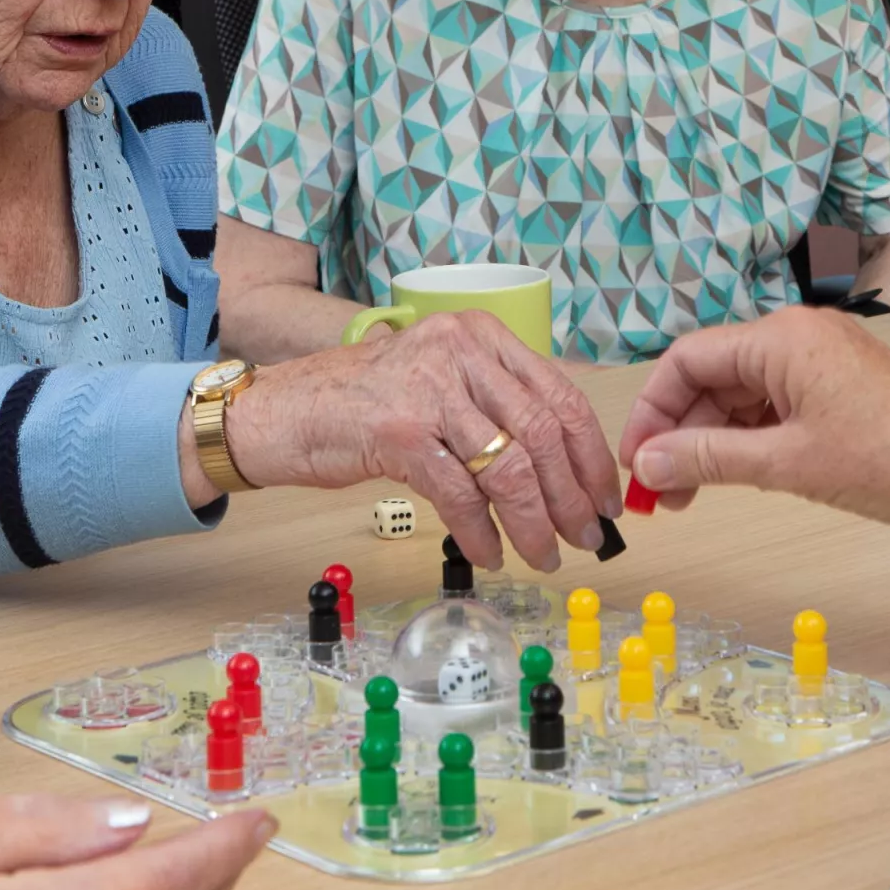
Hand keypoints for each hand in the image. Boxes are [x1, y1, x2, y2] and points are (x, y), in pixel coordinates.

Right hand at [228, 312, 621, 572]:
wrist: (284, 411)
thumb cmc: (366, 404)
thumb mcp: (442, 383)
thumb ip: (497, 407)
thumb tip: (564, 471)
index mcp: (481, 335)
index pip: (560, 394)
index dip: (590, 455)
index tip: (605, 497)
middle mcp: (460, 351)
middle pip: (542, 432)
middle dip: (570, 495)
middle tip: (584, 536)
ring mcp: (428, 389)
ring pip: (507, 466)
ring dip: (533, 522)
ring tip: (543, 554)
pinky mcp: (398, 432)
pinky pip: (459, 493)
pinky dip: (480, 532)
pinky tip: (490, 554)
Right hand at [616, 309, 889, 524]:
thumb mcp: (786, 463)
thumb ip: (708, 460)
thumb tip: (649, 464)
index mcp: (779, 339)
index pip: (686, 361)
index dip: (652, 411)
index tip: (637, 460)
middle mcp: (794, 335)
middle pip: (710, 377)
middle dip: (678, 432)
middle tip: (660, 491)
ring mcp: (817, 358)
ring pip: (739, 394)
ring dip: (709, 440)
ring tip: (689, 494)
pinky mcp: (835, 382)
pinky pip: (771, 403)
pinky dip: (745, 438)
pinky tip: (731, 475)